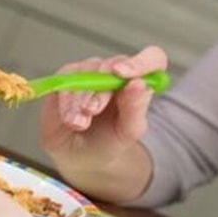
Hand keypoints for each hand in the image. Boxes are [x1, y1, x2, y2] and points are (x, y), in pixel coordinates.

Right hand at [38, 45, 166, 200]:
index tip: (125, 75)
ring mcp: (89, 72)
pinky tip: (69, 119)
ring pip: (85, 72)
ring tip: (80, 123)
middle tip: (93, 110)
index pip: (152, 58)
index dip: (142, 62)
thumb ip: (135, 108)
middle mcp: (114, 73)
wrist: (81, 157)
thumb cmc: (108, 141)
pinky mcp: (66, 78)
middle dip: (101, 90)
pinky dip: (66, 101)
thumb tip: (138, 83)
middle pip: (111, 66)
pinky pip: (65, 79)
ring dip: (80, 99)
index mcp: (137, 82)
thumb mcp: (128, 132)